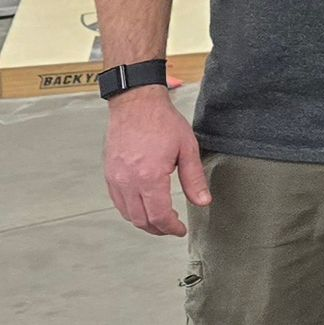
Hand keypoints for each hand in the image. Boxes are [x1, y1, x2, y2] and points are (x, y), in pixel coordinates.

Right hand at [104, 84, 209, 236]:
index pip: (159, 215)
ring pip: (128, 214)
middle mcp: (128, 182)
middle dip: (159, 229)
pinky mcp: (109, 175)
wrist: (136, 104)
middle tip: (173, 227)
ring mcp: (116, 179)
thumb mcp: (187, 148)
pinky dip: (131, 211)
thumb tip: (203, 202)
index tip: (181, 230)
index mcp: (150, 177)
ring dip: (144, 222)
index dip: (171, 228)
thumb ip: (194, 178)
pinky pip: (118, 202)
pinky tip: (144, 206)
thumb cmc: (163, 122)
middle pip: (141, 220)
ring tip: (161, 219)